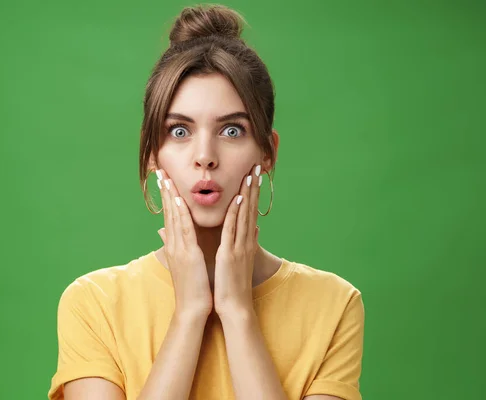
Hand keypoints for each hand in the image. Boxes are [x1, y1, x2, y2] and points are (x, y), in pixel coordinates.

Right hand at [156, 169, 212, 318]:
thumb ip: (180, 247)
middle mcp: (174, 244)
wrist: (193, 309)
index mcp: (175, 246)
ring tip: (166, 177)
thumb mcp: (185, 264)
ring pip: (174, 216)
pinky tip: (181, 199)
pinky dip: (182, 213)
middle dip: (165, 190)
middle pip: (168, 212)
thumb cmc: (193, 288)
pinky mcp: (187, 254)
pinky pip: (185, 229)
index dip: (167, 197)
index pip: (170, 216)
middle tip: (160, 170)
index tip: (165, 180)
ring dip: (171, 195)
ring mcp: (179, 248)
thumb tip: (171, 237)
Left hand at [214, 164, 261, 317]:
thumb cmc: (234, 285)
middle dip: (252, 187)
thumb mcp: (241, 259)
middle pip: (250, 208)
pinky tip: (238, 199)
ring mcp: (239, 246)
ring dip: (247, 194)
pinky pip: (233, 230)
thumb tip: (255, 229)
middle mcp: (245, 240)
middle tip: (255, 166)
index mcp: (245, 241)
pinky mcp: (230, 253)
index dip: (252, 192)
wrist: (235, 307)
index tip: (253, 175)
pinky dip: (236, 214)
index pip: (249, 211)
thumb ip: (247, 242)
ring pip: (244, 215)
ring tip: (250, 174)